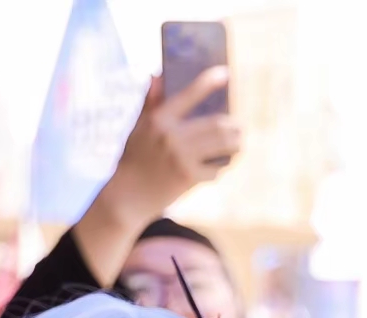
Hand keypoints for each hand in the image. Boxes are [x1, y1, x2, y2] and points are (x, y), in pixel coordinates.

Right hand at [120, 67, 241, 202]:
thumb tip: (157, 75)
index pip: (189, 94)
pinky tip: (222, 164)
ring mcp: (182, 157)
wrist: (128, 196)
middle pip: (217, 124)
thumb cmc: (134, 158)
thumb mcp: (137, 127)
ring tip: (238, 143)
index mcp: (159, 119)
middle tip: (239, 127)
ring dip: (236, 144)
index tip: (225, 73)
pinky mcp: (189, 178)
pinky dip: (221, 167)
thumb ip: (150, 101)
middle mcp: (172, 136)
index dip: (209, 82)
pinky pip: (216, 169)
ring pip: (223, 145)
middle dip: (234, 125)